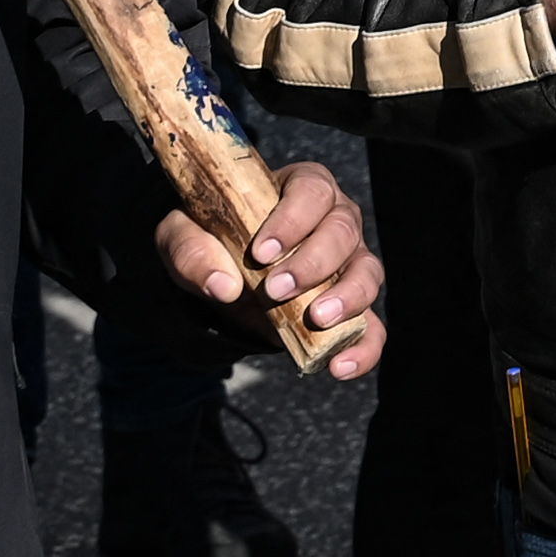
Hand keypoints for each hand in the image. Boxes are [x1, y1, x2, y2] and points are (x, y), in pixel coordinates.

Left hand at [160, 155, 384, 378]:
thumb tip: (222, 286)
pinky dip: (363, 346)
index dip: (293, 220)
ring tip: (317, 319)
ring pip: (367, 272)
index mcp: (302, 189)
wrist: (224, 274)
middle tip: (275, 290)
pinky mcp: (350, 306)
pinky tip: (341, 367)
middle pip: (343, 231)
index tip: (262, 253)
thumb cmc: (211, 238)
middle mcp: (335, 220)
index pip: (312, 191)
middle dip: (313, 262)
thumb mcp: (183, 235)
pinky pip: (372, 325)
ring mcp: (350, 262)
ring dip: (347, 296)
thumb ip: (192, 251)